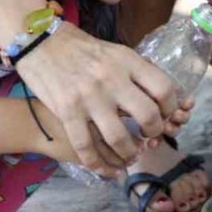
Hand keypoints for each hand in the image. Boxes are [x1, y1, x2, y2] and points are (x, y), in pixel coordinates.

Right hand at [14, 21, 180, 171]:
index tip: (167, 115)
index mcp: (127, 60)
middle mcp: (111, 78)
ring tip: (132, 155)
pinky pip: (86, 147)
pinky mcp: (67, 111)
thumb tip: (162, 95)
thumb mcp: (115, 51)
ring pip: (119, 137)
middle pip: (147, 115)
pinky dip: (99, 164)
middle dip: (154, 132)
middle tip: (151, 136)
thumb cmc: (82, 47)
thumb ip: (136, 72)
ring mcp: (88, 97)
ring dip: (129, 152)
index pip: (163, 88)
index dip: (171, 108)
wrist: (40, 41)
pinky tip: (106, 169)